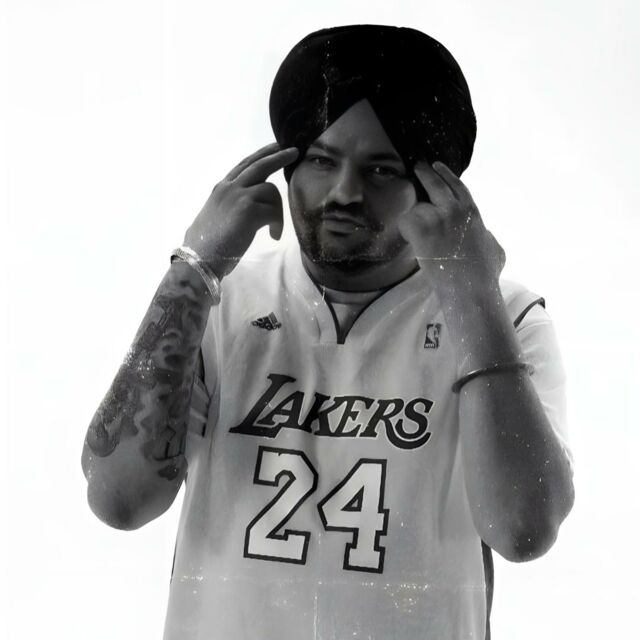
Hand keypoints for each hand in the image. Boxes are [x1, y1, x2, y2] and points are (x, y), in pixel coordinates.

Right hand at [184, 143, 298, 278]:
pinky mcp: (248, 209)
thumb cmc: (206, 246)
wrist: (199, 259)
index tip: (275, 149)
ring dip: (279, 210)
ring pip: (271, 190)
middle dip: (279, 156)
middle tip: (294, 151)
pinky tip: (273, 236)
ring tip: (275, 230)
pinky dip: (277, 224)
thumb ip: (230, 206)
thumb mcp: (216, 217)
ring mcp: (238, 196)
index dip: (261, 156)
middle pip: (259, 164)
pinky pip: (274, 210)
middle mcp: (229, 187)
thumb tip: (244, 210)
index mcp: (221, 188)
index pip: (245, 165)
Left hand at [398, 161, 504, 287]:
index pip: (457, 186)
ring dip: (415, 219)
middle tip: (417, 165)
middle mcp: (454, 209)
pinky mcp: (421, 229)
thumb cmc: (484, 274)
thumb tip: (486, 237)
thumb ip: (487, 237)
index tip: (437, 166)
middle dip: (425, 172)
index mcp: (471, 212)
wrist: (470, 288)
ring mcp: (437, 217)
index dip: (446, 175)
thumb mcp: (495, 249)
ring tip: (416, 233)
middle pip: (435, 183)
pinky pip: (405, 222)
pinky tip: (412, 242)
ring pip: (417, 207)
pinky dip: (405, 232)